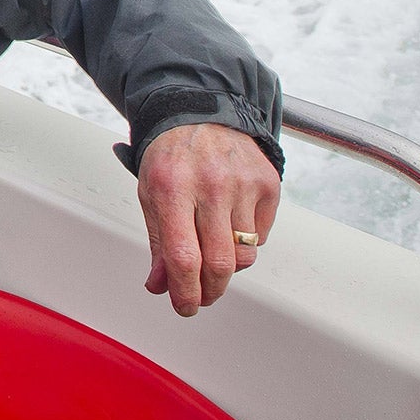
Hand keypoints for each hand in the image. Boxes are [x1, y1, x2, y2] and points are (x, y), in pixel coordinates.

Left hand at [137, 122, 279, 315]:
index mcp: (172, 187)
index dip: (185, 292)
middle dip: (210, 291)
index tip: (184, 306)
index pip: (183, 256)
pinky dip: (246, 242)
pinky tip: (230, 222)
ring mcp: (243, 183)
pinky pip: (261, 236)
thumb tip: (161, 286)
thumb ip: (158, 243)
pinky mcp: (268, 184)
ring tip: (213, 251)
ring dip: (228, 267)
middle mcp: (211, 184)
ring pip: (244, 255)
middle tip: (201, 295)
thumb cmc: (171, 156)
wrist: (200, 113)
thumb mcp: (151, 194)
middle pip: (221, 264)